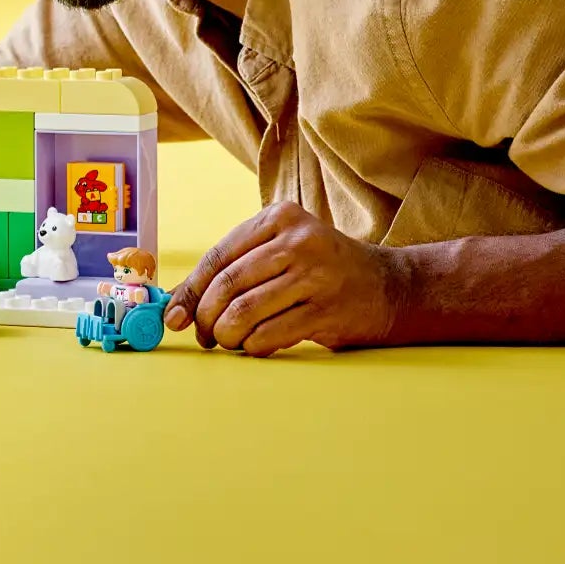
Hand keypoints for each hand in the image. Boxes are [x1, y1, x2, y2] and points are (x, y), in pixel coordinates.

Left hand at [164, 202, 404, 355]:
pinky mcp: (327, 310)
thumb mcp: (282, 251)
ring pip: (245, 311)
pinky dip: (253, 346)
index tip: (174, 315)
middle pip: (228, 284)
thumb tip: (178, 303)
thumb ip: (236, 268)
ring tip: (227, 341)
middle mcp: (297, 240)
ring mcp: (315, 275)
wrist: (390, 287)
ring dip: (226, 334)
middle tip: (203, 336)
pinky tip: (255, 346)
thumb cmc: (322, 270)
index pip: (219, 255)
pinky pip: (270, 334)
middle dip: (206, 316)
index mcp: (279, 218)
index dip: (191, 290)